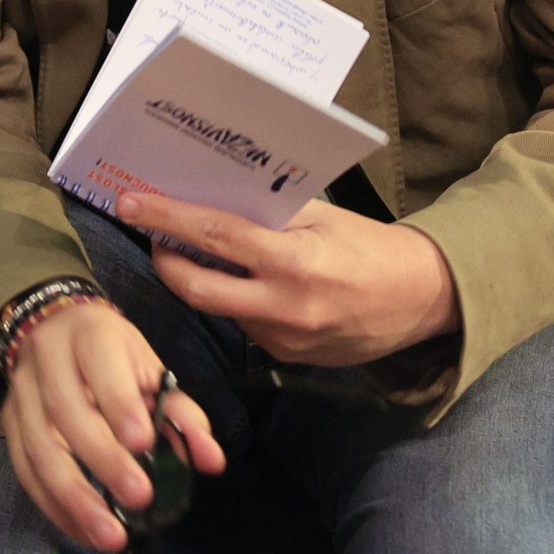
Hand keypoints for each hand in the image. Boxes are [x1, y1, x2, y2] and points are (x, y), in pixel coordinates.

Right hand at [1, 298, 227, 553]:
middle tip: (137, 497)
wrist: (55, 327)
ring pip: (37, 445)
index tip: (142, 443)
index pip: (99, 363)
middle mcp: (46, 357)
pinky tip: (82, 529)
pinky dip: (51, 504)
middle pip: (65, 409)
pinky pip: (23, 467)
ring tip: (109, 534)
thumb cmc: (112, 354)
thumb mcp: (150, 370)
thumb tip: (211, 461)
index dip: (118, 403)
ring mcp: (21, 391)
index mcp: (89, 334)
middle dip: (101, 457)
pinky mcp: (9, 421)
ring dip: (72, 495)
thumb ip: (181, 414)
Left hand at [121, 191, 460, 365]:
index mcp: (295, 262)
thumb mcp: (321, 217)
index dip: (166, 219)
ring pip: (218, 309)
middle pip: (196, 288)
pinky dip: (232, 301)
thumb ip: (267, 213)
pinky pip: (243, 326)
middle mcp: (286, 307)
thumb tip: (208, 195)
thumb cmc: (370, 247)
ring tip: (193, 251)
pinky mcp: (290, 358)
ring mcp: (286, 339)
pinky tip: (238, 281)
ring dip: (198, 281)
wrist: (423, 299)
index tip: (129, 203)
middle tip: (152, 233)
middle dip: (163, 260)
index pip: (214, 236)